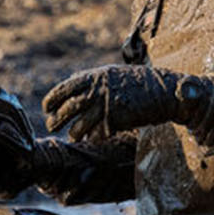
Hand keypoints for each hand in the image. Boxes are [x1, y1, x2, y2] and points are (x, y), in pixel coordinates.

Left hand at [42, 66, 206, 141]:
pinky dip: (93, 139)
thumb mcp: (115, 76)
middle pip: (66, 110)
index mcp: (94, 77)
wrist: (166, 91)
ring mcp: (105, 107)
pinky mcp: (115, 122)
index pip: (63, 89)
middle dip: (56, 120)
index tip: (47, 109)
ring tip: (73, 136)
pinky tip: (96, 138)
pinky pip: (96, 136)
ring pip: (78, 127)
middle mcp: (96, 91)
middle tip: (52, 126)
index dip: (52, 101)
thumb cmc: (141, 84)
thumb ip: (95, 83)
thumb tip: (77, 94)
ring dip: (74, 134)